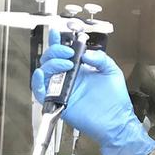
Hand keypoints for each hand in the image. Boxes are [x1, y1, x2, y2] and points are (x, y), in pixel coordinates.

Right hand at [32, 30, 154, 154]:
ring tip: (65, 63)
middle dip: (56, 51)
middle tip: (68, 52)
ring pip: (45, 72)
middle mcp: (68, 78)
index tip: (57, 32)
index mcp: (80, 70)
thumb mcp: (112, 72)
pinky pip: (41, 92)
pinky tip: (42, 74)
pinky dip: (38, 82)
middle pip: (51, 60)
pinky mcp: (58, 103)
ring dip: (51, 63)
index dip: (58, 41)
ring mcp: (62, 90)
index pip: (64, 53)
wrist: (116, 122)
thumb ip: (100, 58)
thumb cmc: (116, 100)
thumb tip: (86, 53)